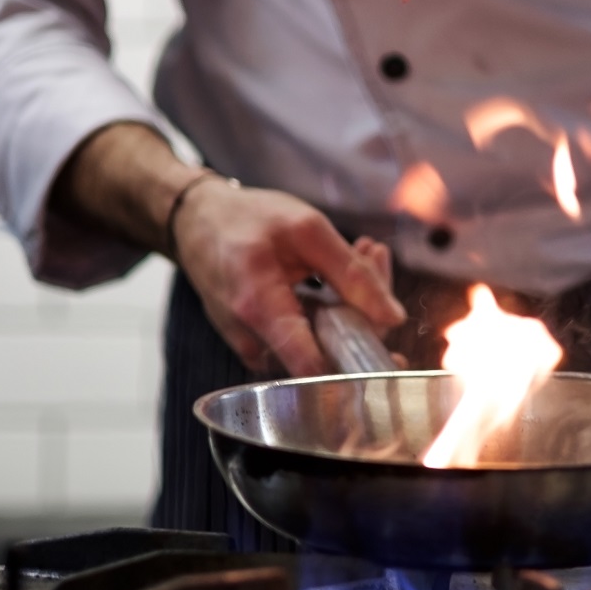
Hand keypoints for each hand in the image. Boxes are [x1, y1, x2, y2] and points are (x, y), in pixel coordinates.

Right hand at [171, 179, 405, 376]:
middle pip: (330, 351)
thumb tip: (393, 318)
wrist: (197, 221)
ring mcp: (255, 346)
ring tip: (362, 250)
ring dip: (353, 301)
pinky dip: (332, 305)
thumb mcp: (307, 229)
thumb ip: (352, 274)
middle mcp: (253, 340)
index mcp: (259, 309)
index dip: (357, 370)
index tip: (391, 350)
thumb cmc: (246, 219)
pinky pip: (308, 337)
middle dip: (367, 307)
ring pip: (323, 344)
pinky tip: (340, 267)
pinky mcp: (261, 344)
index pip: (314, 367)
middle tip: (374, 254)